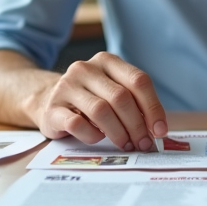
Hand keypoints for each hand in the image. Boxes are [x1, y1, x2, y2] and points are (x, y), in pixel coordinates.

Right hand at [32, 52, 167, 149]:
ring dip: (118, 133)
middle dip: (137, 125)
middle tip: (143, 144)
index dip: (153, 107)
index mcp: (107, 61)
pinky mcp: (53, 107)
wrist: (46, 100)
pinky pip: (77, 124)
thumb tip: (157, 130)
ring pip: (101, 110)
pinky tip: (97, 138)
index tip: (160, 131)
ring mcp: (66, 86)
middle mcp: (86, 69)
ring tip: (126, 144)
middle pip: (121, 97)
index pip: (138, 80)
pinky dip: (92, 135)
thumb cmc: (89, 99)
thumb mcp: (112, 92)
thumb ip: (134, 103)